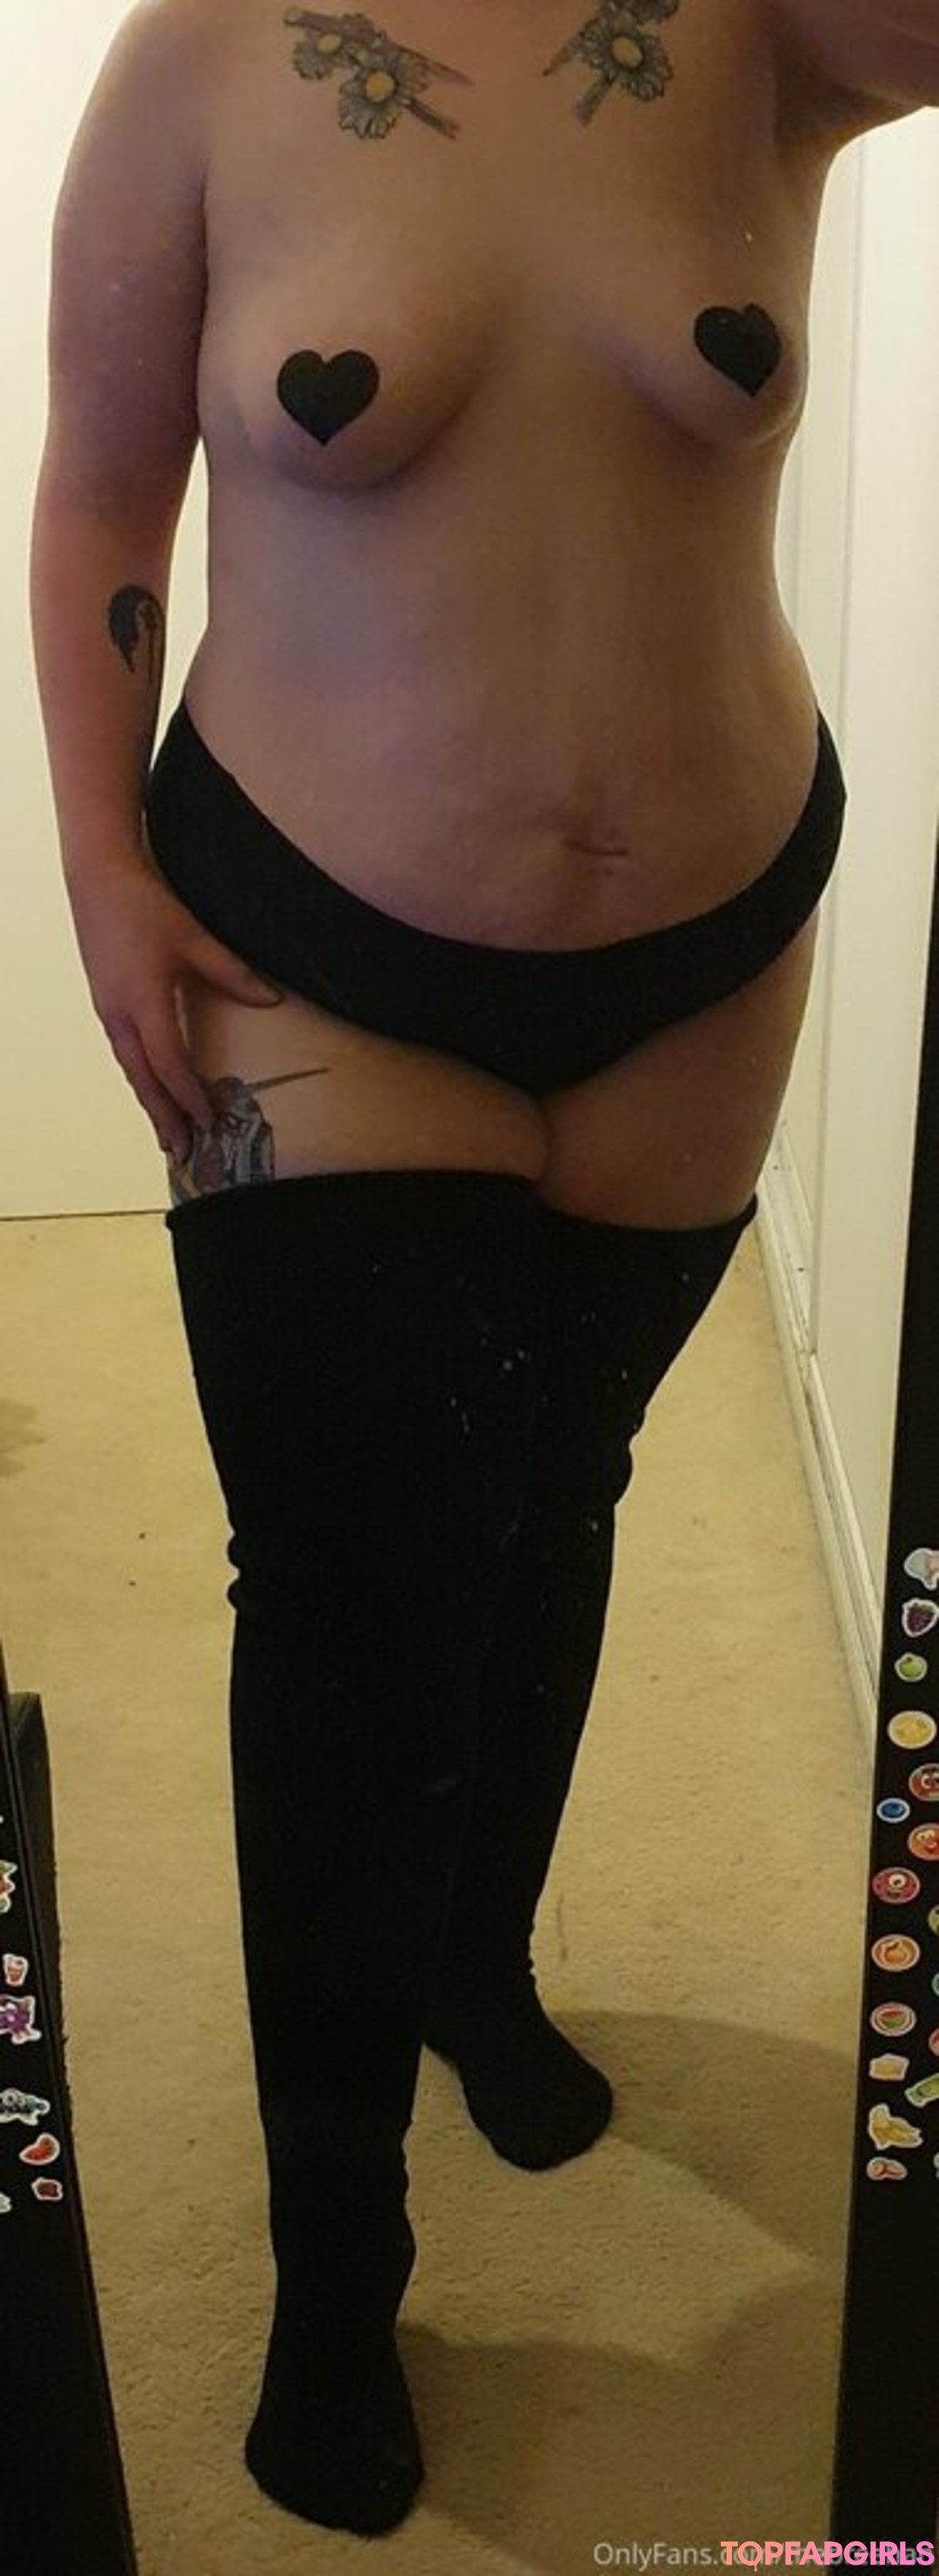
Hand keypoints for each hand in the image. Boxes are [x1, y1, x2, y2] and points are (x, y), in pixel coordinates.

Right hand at [66, 855, 283, 1161]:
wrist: (97, 880)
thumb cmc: (144, 905)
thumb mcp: (194, 937)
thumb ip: (233, 973)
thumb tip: (271, 1000)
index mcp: (143, 1002)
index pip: (170, 1064)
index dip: (191, 1097)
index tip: (213, 1120)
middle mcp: (120, 1016)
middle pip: (144, 1081)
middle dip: (166, 1118)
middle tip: (185, 1153)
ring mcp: (109, 1012)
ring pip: (132, 1071)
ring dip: (151, 1104)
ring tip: (169, 1135)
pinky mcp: (106, 1005)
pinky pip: (126, 1055)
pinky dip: (142, 1079)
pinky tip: (154, 1090)